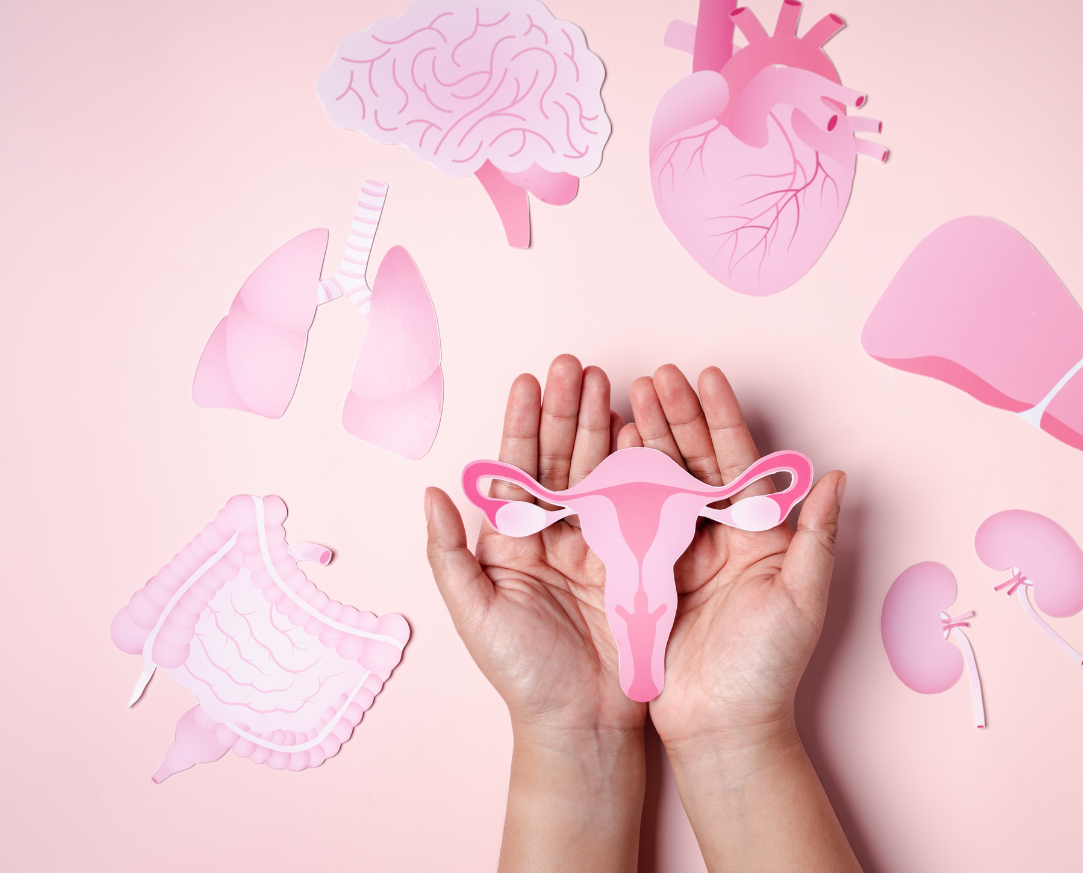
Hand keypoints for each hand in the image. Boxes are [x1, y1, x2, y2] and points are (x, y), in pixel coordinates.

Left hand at [425, 355, 643, 738]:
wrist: (584, 723)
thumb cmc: (522, 676)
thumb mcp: (474, 615)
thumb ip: (449, 555)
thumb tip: (432, 492)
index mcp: (514, 544)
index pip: (518, 469)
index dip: (524, 424)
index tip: (530, 380)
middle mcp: (557, 536)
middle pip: (563, 460)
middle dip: (570, 411)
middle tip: (578, 365)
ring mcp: (601, 545)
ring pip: (602, 472)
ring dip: (605, 426)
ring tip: (611, 383)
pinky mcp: (639, 560)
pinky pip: (641, 504)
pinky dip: (643, 466)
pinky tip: (644, 431)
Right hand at [617, 364, 845, 749]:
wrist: (722, 728)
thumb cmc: (769, 669)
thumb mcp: (802, 598)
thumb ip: (818, 536)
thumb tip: (837, 476)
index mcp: (758, 536)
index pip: (739, 463)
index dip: (722, 419)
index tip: (705, 377)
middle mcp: (718, 539)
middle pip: (695, 464)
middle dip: (676, 417)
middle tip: (655, 375)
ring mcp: (680, 557)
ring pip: (659, 484)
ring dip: (646, 441)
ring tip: (626, 397)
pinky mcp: (646, 579)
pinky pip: (629, 523)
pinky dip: (616, 487)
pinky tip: (603, 453)